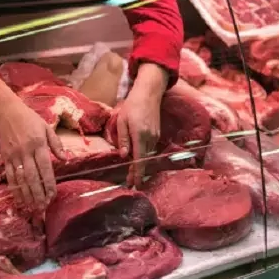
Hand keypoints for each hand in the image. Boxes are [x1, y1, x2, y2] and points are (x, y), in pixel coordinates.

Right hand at [0, 100, 64, 210]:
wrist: (6, 113)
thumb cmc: (30, 119)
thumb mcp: (47, 127)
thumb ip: (56, 144)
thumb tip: (65, 159)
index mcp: (39, 144)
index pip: (45, 167)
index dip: (49, 183)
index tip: (53, 195)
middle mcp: (26, 152)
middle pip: (32, 177)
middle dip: (38, 194)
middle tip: (43, 207)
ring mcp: (14, 156)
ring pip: (21, 179)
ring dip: (27, 195)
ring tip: (33, 208)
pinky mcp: (5, 158)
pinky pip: (10, 176)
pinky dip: (14, 189)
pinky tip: (19, 199)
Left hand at [115, 63, 166, 186]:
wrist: (148, 93)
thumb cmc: (131, 105)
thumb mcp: (121, 121)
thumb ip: (123, 139)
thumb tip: (124, 156)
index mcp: (140, 135)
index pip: (139, 159)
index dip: (137, 174)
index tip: (135, 185)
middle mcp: (150, 138)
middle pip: (144, 160)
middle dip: (138, 172)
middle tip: (131, 183)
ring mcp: (155, 136)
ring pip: (147, 154)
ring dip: (140, 164)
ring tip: (132, 173)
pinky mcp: (156, 133)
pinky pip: (149, 148)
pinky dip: (143, 154)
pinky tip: (137, 157)